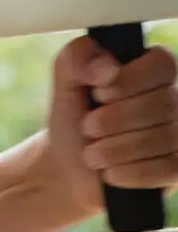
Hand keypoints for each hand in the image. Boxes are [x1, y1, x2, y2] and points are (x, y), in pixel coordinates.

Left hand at [45, 37, 177, 218]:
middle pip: (164, 103)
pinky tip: (110, 173)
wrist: (68, 169)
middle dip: (114, 119)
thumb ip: (76, 58)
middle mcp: (172, 100)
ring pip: (165, 137)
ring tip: (91, 153)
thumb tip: (108, 67)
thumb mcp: (64, 82)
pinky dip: (131, 172)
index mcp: (148, 72)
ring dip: (116, 148)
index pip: (162, 63)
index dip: (130, 79)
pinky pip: (169, 168)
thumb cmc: (73, 119)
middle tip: (87, 128)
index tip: (99, 93)